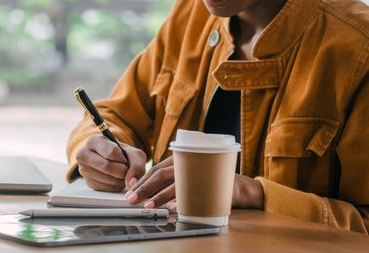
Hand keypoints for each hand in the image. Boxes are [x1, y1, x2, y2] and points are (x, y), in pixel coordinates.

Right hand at [75, 135, 145, 191]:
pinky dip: (116, 186)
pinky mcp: (88, 183)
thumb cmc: (122, 154)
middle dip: (123, 171)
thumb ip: (136, 164)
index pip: (111, 152)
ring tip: (122, 174)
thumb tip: (131, 183)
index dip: (123, 159)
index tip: (125, 159)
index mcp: (93, 141)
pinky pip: (106, 188)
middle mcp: (83, 154)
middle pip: (107, 166)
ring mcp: (83, 169)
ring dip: (121, 180)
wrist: (112, 160)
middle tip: (127, 170)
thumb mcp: (132, 153)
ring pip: (108, 179)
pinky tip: (116, 179)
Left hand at [126, 158, 263, 209]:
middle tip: (132, 199)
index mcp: (180, 159)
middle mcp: (187, 164)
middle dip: (144, 188)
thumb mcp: (188, 175)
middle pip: (161, 175)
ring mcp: (198, 174)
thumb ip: (170, 179)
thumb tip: (146, 191)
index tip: (130, 191)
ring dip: (159, 196)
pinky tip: (171, 208)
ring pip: (174, 184)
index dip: (142, 180)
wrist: (238, 186)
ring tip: (148, 205)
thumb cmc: (208, 180)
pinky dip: (181, 201)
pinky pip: (192, 193)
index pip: (156, 169)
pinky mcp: (209, 186)